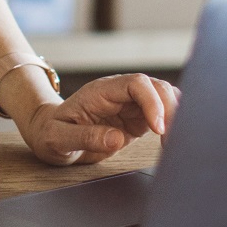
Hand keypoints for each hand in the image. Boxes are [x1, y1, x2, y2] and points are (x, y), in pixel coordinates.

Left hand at [18, 73, 179, 166]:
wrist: (51, 135)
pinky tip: (170, 142)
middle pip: (156, 87)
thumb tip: (116, 139)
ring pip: (164, 98)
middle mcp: (119, 93)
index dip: (152, 102)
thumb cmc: (51, 133)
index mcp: (101, 91)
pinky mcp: (137, 118)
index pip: (136, 83)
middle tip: (170, 139)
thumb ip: (85, 137)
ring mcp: (130, 104)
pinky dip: (172, 124)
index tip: (158, 128)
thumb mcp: (58, 138)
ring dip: (175, 116)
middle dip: (170, 109)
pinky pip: (162, 114)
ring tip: (172, 143)